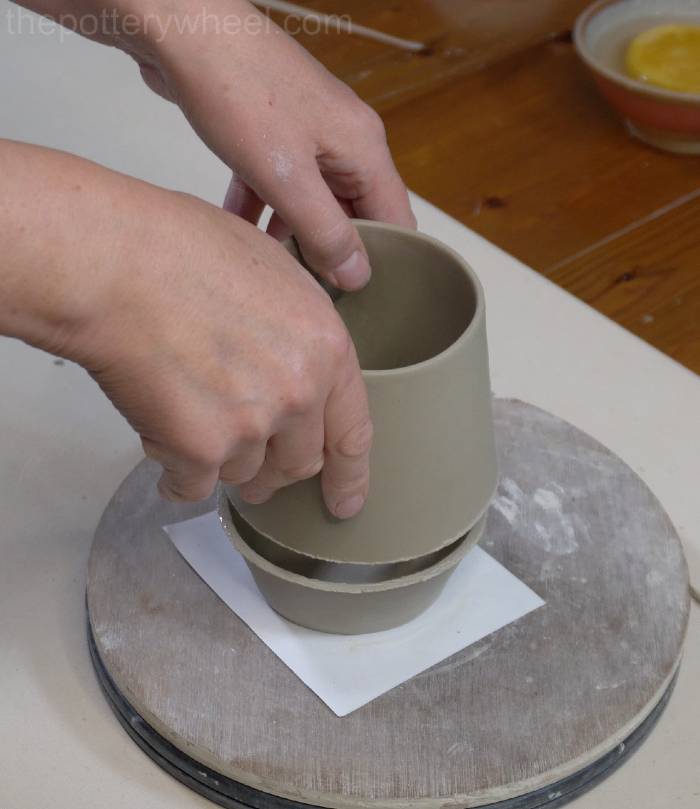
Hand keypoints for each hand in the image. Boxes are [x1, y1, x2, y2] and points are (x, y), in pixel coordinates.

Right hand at [82, 189, 371, 515]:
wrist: (114, 265)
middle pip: (297, 464)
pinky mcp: (198, 449)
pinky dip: (177, 474)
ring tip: (189, 414)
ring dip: (221, 460)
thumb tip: (300, 364)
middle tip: (253, 465)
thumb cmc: (180, 251)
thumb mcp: (274, 274)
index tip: (344, 502)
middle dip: (275, 470)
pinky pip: (193, 485)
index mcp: (325, 348)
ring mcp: (250, 425)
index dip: (350, 475)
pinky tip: (164, 446)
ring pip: (244, 473)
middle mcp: (297, 393)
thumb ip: (299, 333)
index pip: (352, 432)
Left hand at [130, 0, 415, 288]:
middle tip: (307, 291)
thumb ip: (325, 232)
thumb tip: (357, 276)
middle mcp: (343, 142)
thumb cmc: (238, 89)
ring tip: (273, 270)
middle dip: (332, 254)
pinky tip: (239, 233)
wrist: (182, 29)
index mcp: (363, 149)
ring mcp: (307, 136)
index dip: (381, 263)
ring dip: (293, 236)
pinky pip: (280, 184)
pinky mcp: (272, 134)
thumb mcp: (286, 177)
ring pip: (313, 203)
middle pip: (353, 215)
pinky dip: (263, 210)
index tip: (355, 299)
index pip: (395, 221)